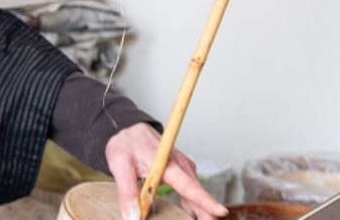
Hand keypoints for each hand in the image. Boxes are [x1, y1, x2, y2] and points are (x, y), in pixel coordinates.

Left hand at [105, 123, 227, 219]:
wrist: (128, 128)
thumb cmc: (125, 143)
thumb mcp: (119, 166)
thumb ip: (127, 192)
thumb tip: (133, 216)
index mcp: (165, 163)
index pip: (188, 185)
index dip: (204, 200)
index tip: (220, 211)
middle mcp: (179, 164)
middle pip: (197, 191)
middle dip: (207, 210)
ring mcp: (181, 166)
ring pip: (195, 191)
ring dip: (200, 208)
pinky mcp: (180, 170)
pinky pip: (190, 189)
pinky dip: (193, 202)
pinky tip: (191, 214)